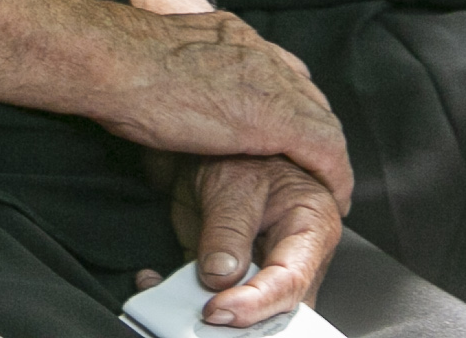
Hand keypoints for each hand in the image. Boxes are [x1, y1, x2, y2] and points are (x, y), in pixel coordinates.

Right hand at [89, 0, 351, 194]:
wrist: (117, 62)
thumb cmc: (119, 64)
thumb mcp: (157, 56)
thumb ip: (178, 70)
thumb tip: (165, 95)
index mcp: (231, 35)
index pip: (280, 69)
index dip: (291, 102)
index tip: (289, 129)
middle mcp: (258, 52)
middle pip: (308, 94)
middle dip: (316, 130)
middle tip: (317, 164)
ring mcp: (270, 82)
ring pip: (323, 122)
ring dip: (330, 157)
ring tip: (332, 186)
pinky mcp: (274, 118)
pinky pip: (324, 149)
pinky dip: (335, 174)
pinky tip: (336, 196)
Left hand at [154, 156, 347, 328]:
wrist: (209, 146)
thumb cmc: (241, 154)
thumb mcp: (234, 183)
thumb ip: (229, 230)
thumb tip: (221, 275)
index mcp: (310, 229)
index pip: (290, 279)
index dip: (257, 302)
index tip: (220, 308)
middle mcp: (290, 256)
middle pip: (274, 307)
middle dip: (241, 318)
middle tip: (205, 315)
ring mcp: (257, 268)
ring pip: (242, 311)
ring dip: (205, 309)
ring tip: (172, 299)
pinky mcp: (226, 272)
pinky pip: (208, 296)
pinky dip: (178, 296)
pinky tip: (154, 283)